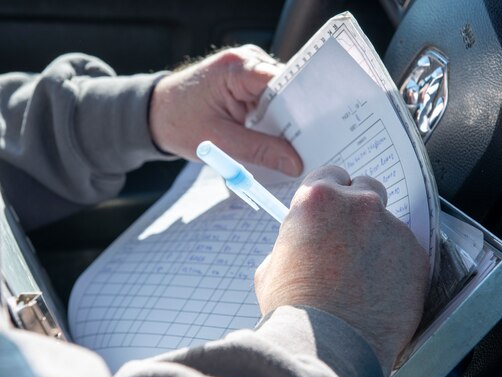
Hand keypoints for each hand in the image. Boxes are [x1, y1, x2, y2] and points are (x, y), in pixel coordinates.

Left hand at [149, 45, 302, 175]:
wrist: (156, 115)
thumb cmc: (180, 123)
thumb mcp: (220, 142)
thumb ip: (259, 151)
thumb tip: (295, 163)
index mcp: (237, 68)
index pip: (284, 83)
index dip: (303, 107)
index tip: (317, 133)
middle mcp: (247, 61)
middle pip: (288, 90)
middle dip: (298, 119)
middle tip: (310, 148)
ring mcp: (249, 70)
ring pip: (283, 98)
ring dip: (287, 122)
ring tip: (295, 147)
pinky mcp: (249, 82)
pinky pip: (272, 101)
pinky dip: (276, 120)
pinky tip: (279, 139)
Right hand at [254, 166, 428, 376]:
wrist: (330, 345)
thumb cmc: (296, 309)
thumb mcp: (273, 266)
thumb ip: (292, 242)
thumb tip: (302, 244)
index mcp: (318, 200)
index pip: (332, 173)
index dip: (332, 192)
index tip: (334, 207)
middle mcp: (359, 206)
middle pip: (367, 188)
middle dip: (359, 208)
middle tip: (351, 238)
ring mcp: (392, 229)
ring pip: (388, 222)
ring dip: (379, 238)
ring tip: (365, 274)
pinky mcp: (416, 256)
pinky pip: (407, 250)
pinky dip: (397, 263)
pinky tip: (381, 288)